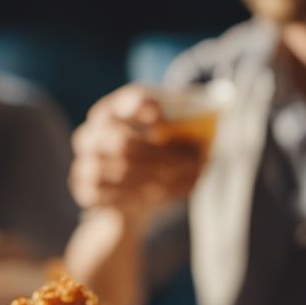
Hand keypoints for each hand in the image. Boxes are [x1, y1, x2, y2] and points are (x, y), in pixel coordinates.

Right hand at [69, 84, 203, 214]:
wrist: (126, 202)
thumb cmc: (152, 156)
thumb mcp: (168, 133)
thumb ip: (186, 118)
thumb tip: (221, 104)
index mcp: (108, 112)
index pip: (122, 103)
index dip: (139, 107)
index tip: (162, 116)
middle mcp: (89, 136)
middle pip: (122, 144)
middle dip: (163, 154)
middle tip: (196, 158)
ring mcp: (84, 166)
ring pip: (123, 173)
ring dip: (162, 175)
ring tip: (192, 174)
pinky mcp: (87, 193)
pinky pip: (120, 196)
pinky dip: (150, 195)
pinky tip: (173, 190)